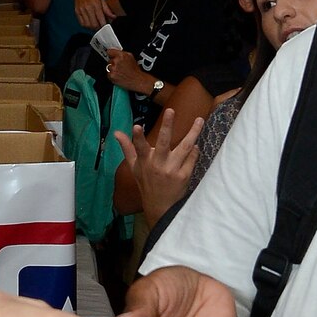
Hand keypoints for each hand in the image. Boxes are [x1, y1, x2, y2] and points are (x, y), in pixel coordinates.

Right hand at [73, 0, 111, 30]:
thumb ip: (107, 9)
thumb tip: (113, 17)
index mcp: (96, 4)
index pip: (100, 19)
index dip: (104, 25)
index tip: (106, 27)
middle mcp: (88, 7)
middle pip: (94, 24)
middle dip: (98, 28)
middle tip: (101, 27)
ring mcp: (81, 10)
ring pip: (87, 25)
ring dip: (92, 28)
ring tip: (96, 26)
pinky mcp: (77, 12)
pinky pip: (82, 23)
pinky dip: (86, 26)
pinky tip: (90, 24)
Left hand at [106, 49, 154, 94]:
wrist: (137, 80)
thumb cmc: (135, 70)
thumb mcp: (131, 57)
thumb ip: (122, 53)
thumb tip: (116, 52)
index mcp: (121, 55)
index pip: (110, 51)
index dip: (111, 54)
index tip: (111, 55)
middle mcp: (117, 61)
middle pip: (109, 60)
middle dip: (113, 63)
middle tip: (120, 67)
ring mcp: (113, 69)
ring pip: (108, 67)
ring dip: (113, 69)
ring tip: (120, 72)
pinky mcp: (111, 76)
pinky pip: (108, 74)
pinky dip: (112, 75)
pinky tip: (118, 75)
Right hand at [114, 108, 201, 224]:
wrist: (160, 207)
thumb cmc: (146, 183)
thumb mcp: (134, 167)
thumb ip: (127, 148)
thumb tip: (117, 133)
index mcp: (145, 161)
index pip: (139, 147)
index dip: (137, 137)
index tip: (136, 125)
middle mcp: (158, 165)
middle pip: (164, 142)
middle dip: (167, 126)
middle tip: (171, 110)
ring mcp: (172, 170)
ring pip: (185, 147)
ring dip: (193, 132)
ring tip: (200, 120)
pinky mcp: (184, 176)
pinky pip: (192, 158)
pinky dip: (195, 150)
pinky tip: (196, 144)